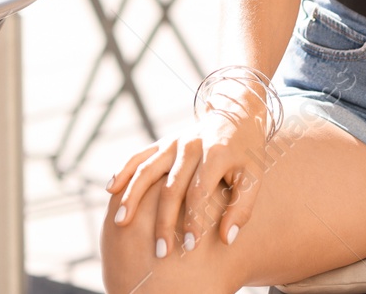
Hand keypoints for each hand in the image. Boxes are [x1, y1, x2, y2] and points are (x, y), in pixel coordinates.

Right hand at [105, 108, 269, 257]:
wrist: (237, 113)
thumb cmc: (247, 153)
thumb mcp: (254, 177)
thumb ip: (242, 208)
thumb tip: (226, 239)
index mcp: (216, 153)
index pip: (199, 191)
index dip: (193, 220)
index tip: (190, 246)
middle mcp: (191, 145)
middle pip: (171, 187)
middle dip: (163, 221)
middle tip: (161, 251)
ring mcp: (174, 142)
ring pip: (147, 170)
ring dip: (132, 197)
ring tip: (121, 223)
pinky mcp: (164, 142)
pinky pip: (139, 156)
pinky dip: (124, 171)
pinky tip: (112, 190)